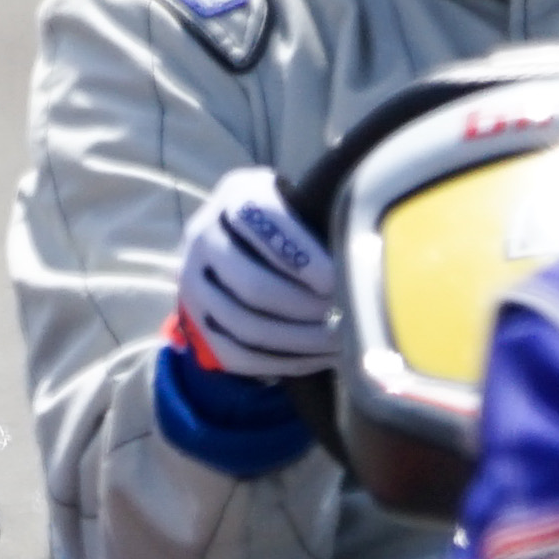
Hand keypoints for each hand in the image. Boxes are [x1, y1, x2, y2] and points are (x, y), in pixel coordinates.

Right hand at [169, 167, 342, 381]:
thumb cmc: (294, 217)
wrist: (244, 240)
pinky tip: (319, 359)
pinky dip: (282, 362)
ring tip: (339, 343)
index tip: (337, 278)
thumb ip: (325, 209)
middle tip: (344, 318)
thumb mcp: (302, 196)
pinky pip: (237, 355)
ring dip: (299, 341)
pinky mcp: (198, 324)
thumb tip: (364, 248)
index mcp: (236, 195)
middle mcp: (203, 238)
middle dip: (304, 307)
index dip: (299, 253)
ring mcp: (194, 285)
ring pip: (244, 325)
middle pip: (251, 284)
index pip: (260, 220)